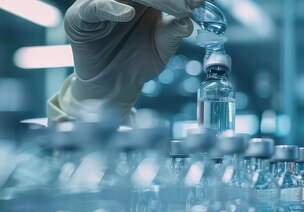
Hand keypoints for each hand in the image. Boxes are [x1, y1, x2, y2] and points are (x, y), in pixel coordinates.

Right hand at [61, 0, 199, 119]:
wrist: (115, 85)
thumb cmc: (138, 61)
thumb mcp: (162, 47)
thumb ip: (174, 30)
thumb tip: (190, 19)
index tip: (197, 2)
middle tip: (186, 6)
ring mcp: (98, 3)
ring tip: (172, 8)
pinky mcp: (80, 17)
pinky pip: (93, 7)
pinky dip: (110, 7)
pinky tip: (127, 14)